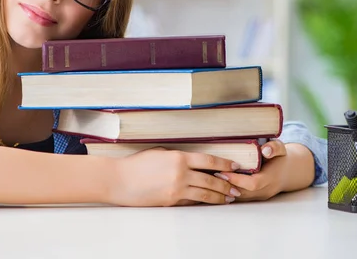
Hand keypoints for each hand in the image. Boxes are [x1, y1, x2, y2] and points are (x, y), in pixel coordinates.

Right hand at [109, 148, 241, 206]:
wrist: (119, 180)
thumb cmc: (136, 164)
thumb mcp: (159, 153)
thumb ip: (177, 157)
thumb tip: (193, 163)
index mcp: (179, 157)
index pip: (209, 161)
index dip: (225, 165)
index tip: (236, 167)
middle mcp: (180, 174)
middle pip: (211, 180)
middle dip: (226, 185)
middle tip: (237, 188)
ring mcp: (176, 189)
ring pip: (204, 194)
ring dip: (219, 197)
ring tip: (228, 198)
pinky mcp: (170, 201)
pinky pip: (191, 202)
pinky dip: (202, 202)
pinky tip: (209, 203)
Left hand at [216, 140, 287, 201]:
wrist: (289, 172)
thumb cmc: (281, 158)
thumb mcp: (281, 149)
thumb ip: (274, 148)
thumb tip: (265, 150)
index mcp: (270, 179)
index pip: (252, 184)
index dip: (236, 180)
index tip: (222, 171)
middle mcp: (264, 191)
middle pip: (242, 193)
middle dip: (225, 186)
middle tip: (209, 175)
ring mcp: (259, 197)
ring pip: (238, 198)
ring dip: (223, 191)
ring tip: (208, 179)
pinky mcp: (253, 198)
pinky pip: (238, 198)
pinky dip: (226, 193)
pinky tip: (213, 185)